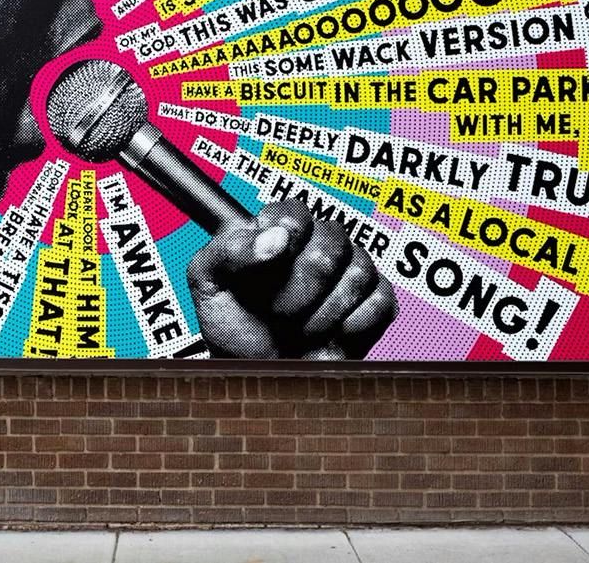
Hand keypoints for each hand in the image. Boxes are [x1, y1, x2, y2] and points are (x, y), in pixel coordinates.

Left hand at [186, 199, 396, 359]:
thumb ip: (231, 250)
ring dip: (323, 312)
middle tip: (277, 311)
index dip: (287, 234)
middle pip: (332, 241)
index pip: (296, 212)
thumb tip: (276, 237)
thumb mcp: (208, 281)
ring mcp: (348, 273)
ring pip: (358, 270)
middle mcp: (317, 244)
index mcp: (277, 229)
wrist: (257, 375)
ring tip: (300, 327)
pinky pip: (380, 300)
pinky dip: (354, 324)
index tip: (271, 261)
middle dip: (299, 288)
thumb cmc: (233, 327)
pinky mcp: (372, 304)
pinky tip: (332, 334)